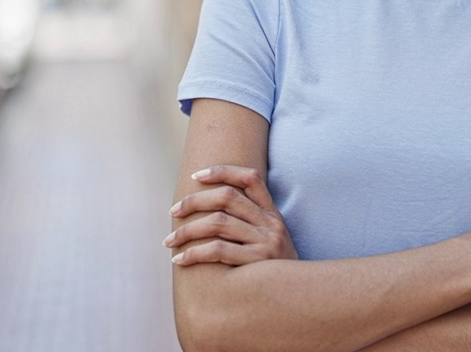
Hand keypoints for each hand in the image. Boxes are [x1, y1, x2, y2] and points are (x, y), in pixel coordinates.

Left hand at [165, 165, 297, 266]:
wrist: (300, 298)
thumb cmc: (276, 271)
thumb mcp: (272, 241)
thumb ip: (250, 224)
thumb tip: (209, 214)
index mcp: (273, 214)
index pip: (250, 178)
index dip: (222, 171)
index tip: (196, 176)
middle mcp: (271, 223)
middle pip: (227, 197)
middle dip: (194, 202)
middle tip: (173, 212)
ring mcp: (266, 241)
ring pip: (218, 223)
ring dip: (187, 231)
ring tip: (169, 241)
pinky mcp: (259, 261)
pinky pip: (219, 250)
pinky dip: (194, 253)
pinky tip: (180, 260)